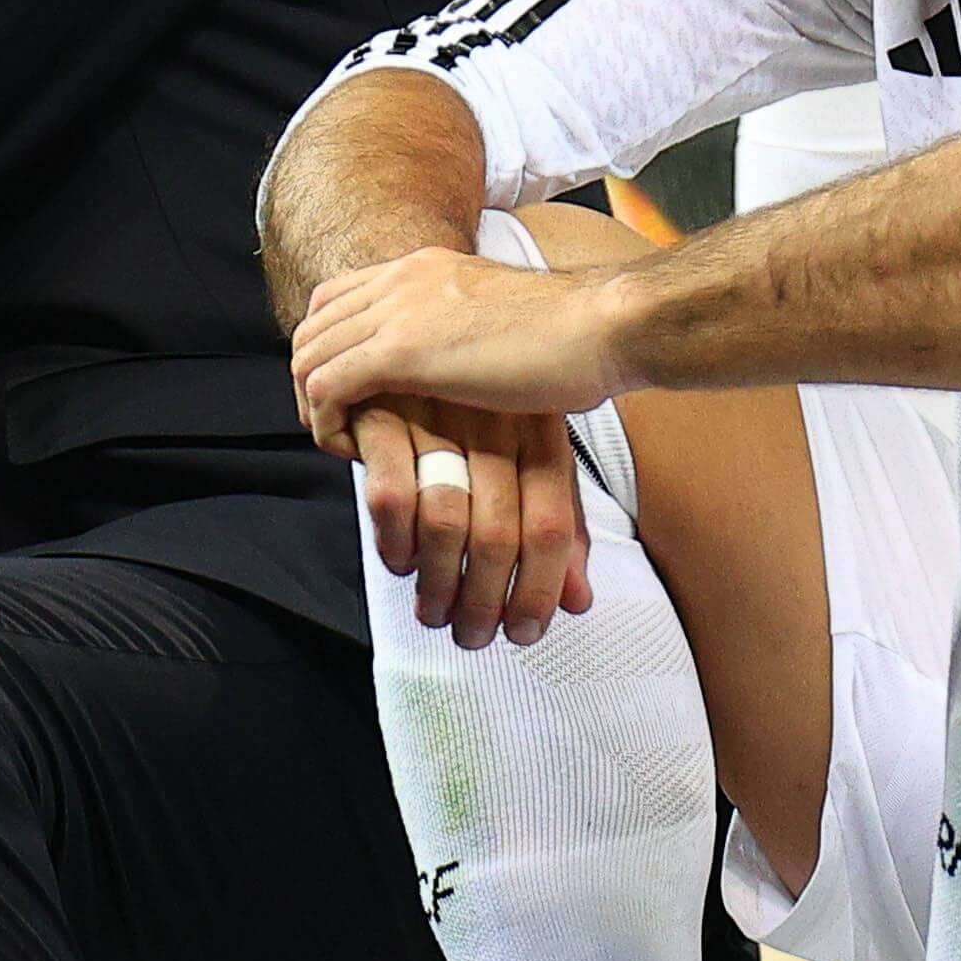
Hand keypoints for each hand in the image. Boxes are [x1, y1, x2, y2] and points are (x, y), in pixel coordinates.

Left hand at [293, 242, 639, 428]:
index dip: (332, 350)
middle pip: (312, 326)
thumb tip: (459, 366)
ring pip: (308, 356)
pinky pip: (326, 387)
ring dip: (316, 407)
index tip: (358, 396)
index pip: (337, 299)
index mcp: (425, 266)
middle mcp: (402, 278)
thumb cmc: (577, 335)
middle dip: (313, 382)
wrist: (604, 325)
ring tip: (352, 443)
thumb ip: (463, 331)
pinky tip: (360, 450)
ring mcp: (399, 310)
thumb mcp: (499, 321)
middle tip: (346, 426)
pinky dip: (329, 424)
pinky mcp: (403, 351)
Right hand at [335, 395, 594, 649]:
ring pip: (444, 525)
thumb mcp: (534, 455)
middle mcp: (494, 424)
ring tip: (435, 615)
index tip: (525, 632)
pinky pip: (389, 497)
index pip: (552, 527)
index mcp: (542, 430)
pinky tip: (401, 562)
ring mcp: (437, 419)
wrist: (415, 323)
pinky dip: (395, 543)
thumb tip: (577, 603)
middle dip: (484, 604)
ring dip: (438, 586)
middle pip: (499, 537)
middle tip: (474, 637)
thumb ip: (558, 527)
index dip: (540, 591)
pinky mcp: (382, 416)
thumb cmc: (480, 405)